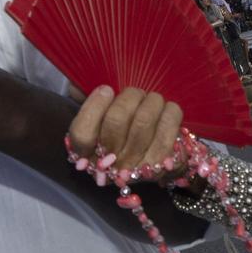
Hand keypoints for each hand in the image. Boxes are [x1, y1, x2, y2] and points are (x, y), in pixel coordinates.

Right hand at [68, 86, 185, 179]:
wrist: (153, 155)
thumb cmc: (121, 127)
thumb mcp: (98, 114)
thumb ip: (86, 98)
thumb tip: (83, 84)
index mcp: (86, 153)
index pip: (82, 134)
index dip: (95, 106)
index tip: (107, 89)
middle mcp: (109, 166)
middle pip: (115, 122)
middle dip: (128, 97)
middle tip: (135, 93)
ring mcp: (136, 167)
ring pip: (142, 122)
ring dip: (150, 101)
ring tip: (151, 99)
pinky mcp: (164, 164)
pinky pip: (168, 128)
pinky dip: (169, 111)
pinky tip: (166, 108)